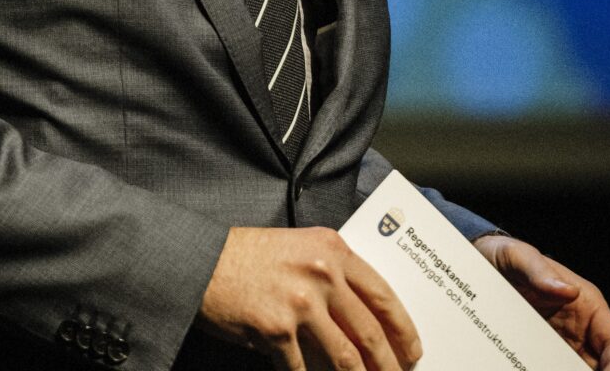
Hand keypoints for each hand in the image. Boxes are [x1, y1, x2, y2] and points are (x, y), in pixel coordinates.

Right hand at [198, 226, 421, 369]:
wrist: (197, 260)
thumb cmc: (244, 255)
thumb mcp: (297, 249)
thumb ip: (332, 274)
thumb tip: (361, 321)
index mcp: (331, 249)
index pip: (383, 295)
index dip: (403, 330)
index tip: (413, 351)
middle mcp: (321, 273)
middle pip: (370, 332)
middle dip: (389, 365)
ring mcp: (300, 303)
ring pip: (346, 358)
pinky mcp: (276, 329)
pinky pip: (302, 369)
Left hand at [475, 234, 609, 369]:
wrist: (481, 263)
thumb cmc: (506, 256)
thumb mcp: (519, 257)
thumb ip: (539, 272)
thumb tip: (568, 291)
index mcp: (588, 304)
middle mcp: (581, 326)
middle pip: (601, 363)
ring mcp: (562, 339)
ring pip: (578, 368)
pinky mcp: (542, 347)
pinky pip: (554, 367)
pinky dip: (551, 370)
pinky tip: (536, 370)